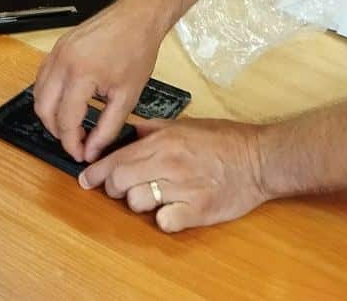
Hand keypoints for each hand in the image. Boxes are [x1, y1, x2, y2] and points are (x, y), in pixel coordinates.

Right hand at [33, 0, 167, 162]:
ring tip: (72, 125)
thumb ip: (107, 128)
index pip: (65, 120)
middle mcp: (62, 61)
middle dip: (57, 131)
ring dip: (50, 114)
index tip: (81, 154)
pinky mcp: (57, 46)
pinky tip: (66, 103)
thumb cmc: (137, 50)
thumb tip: (91, 150)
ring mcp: (56, 51)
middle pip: (43, 109)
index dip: (71, 143)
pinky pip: (42, 77)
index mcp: (81, 73)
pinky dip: (49, 95)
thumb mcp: (128, 96)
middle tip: (75, 142)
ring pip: (38, 93)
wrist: (137, 17)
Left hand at [78, 117, 271, 233]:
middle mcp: (169, 163)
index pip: (117, 158)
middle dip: (115, 188)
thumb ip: (155, 128)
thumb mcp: (187, 124)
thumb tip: (131, 131)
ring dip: (140, 203)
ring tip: (155, 196)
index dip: (97, 172)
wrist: (260, 158)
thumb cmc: (226, 140)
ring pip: (138, 202)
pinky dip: (164, 219)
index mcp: (164, 141)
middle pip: (120, 182)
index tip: (86, 180)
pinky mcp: (198, 210)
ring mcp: (183, 187)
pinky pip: (165, 221)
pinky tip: (173, 211)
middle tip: (124, 188)